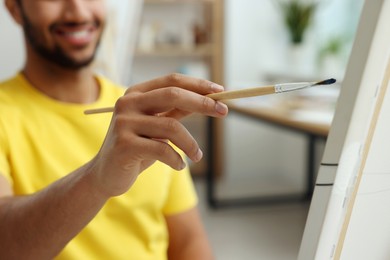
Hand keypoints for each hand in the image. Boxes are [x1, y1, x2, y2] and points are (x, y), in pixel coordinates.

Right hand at [90, 74, 227, 196]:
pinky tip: (179, 165)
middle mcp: (127, 103)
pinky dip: (177, 159)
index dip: (198, 85)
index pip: (172, 81)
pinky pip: (162, 149)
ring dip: (191, 144)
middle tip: (224, 112)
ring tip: (197, 156)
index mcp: (136, 93)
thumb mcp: (157, 126)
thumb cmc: (137, 148)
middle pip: (173, 95)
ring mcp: (124, 123)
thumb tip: (207, 98)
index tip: (221, 92)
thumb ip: (175, 111)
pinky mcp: (124, 145)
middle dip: (202, 103)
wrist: (107, 174)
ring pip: (171, 127)